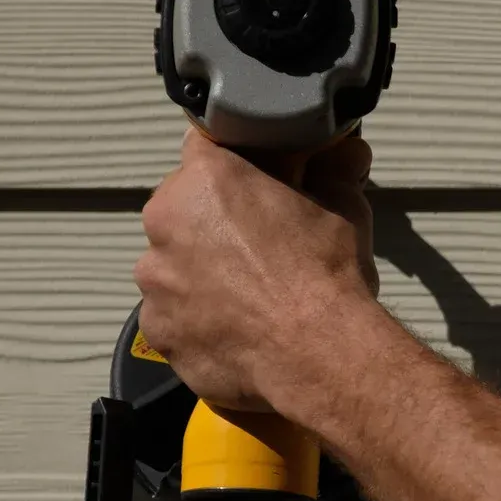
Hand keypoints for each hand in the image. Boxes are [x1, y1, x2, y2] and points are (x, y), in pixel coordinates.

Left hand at [135, 126, 380, 411]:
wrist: (320, 354)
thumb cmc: (326, 275)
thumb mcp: (344, 207)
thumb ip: (333, 172)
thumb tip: (346, 151)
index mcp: (207, 177)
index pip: (207, 146)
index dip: (235, 166)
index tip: (256, 186)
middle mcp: (166, 220)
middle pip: (183, 209)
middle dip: (214, 224)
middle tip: (261, 247)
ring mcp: (155, 279)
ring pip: (173, 265)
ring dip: (202, 274)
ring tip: (251, 297)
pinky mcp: (156, 330)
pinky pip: (173, 316)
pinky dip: (199, 321)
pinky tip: (239, 330)